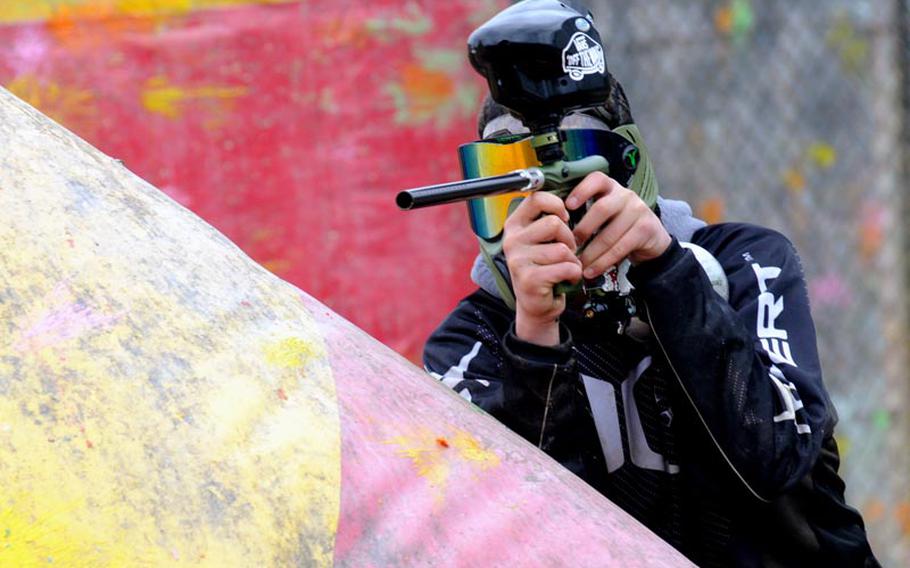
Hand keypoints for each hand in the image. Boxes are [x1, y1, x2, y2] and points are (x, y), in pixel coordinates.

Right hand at [502, 191, 582, 345]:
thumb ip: (546, 220)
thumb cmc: (542, 269)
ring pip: (562, 248)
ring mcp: (518, 260)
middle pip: (554, 224)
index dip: (557, 205)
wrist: (535, 305)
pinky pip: (565, 267)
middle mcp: (511, 241)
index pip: (536, 199)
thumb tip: (568, 198)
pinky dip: (573, 274)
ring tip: (565, 267)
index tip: (564, 217)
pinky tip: (566, 279)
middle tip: (567, 251)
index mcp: (514, 226)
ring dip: (572, 260)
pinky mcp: (529, 279)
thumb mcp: (538, 240)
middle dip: (569, 238)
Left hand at [566, 172, 670, 277]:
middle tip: (570, 246)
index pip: (597, 179)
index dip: (581, 190)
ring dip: (591, 253)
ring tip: (579, 265)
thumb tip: (555, 226)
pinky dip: (603, 262)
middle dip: (583, 229)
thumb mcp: (604, 213)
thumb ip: (585, 213)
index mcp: (611, 187)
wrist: (652, 238)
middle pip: (601, 209)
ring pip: (609, 233)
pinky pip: (620, 248)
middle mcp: (625, 195)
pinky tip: (592, 271)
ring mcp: (638, 211)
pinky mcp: (645, 229)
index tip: (568, 206)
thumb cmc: (619, 225)